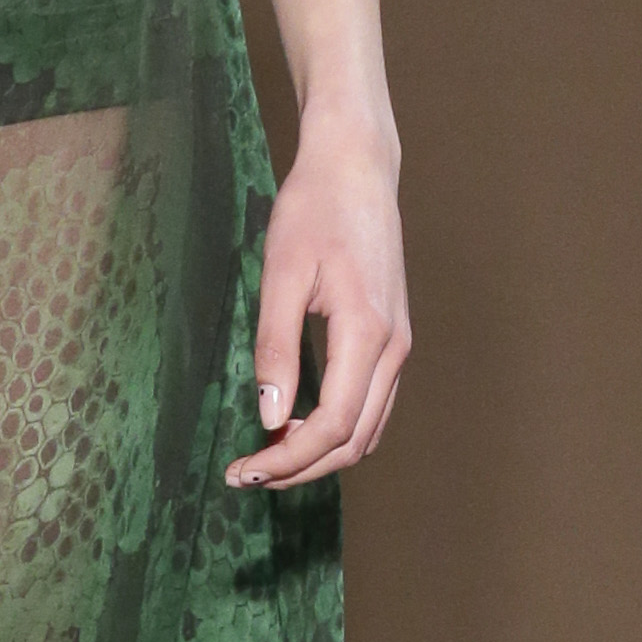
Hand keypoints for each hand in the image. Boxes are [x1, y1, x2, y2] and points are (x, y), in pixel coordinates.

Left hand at [229, 102, 409, 491]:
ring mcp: (399, 345)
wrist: (356, 168)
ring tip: (267, 457)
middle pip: (354, 441)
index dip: (287, 461)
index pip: (332, 427)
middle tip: (246, 474)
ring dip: (321, 454)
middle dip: (300, 468)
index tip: (242, 471)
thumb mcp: (281, 275)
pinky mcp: (393, 338)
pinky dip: (339, 431)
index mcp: (368, 334)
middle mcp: (393, 349)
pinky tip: (297, 426)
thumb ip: (276, 347)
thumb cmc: (314, 211)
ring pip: (369, 430)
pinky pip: (373, 406)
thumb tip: (270, 417)